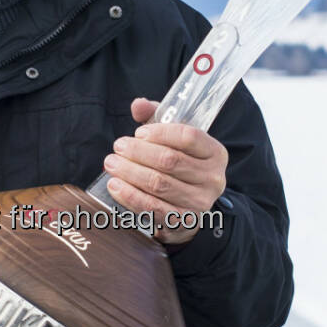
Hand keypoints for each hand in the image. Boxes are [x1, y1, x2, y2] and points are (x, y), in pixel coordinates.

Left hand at [101, 97, 227, 244]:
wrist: (189, 204)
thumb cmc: (178, 163)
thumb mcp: (173, 138)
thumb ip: (156, 117)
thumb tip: (138, 105)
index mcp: (215, 152)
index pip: (189, 137)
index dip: (160, 133)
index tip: (138, 133)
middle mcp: (213, 178)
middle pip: (170, 161)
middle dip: (138, 152)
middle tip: (117, 147)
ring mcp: (201, 202)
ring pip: (159, 184)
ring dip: (130, 173)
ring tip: (111, 164)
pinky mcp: (183, 222)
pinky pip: (153, 208)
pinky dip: (130, 196)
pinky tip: (115, 186)